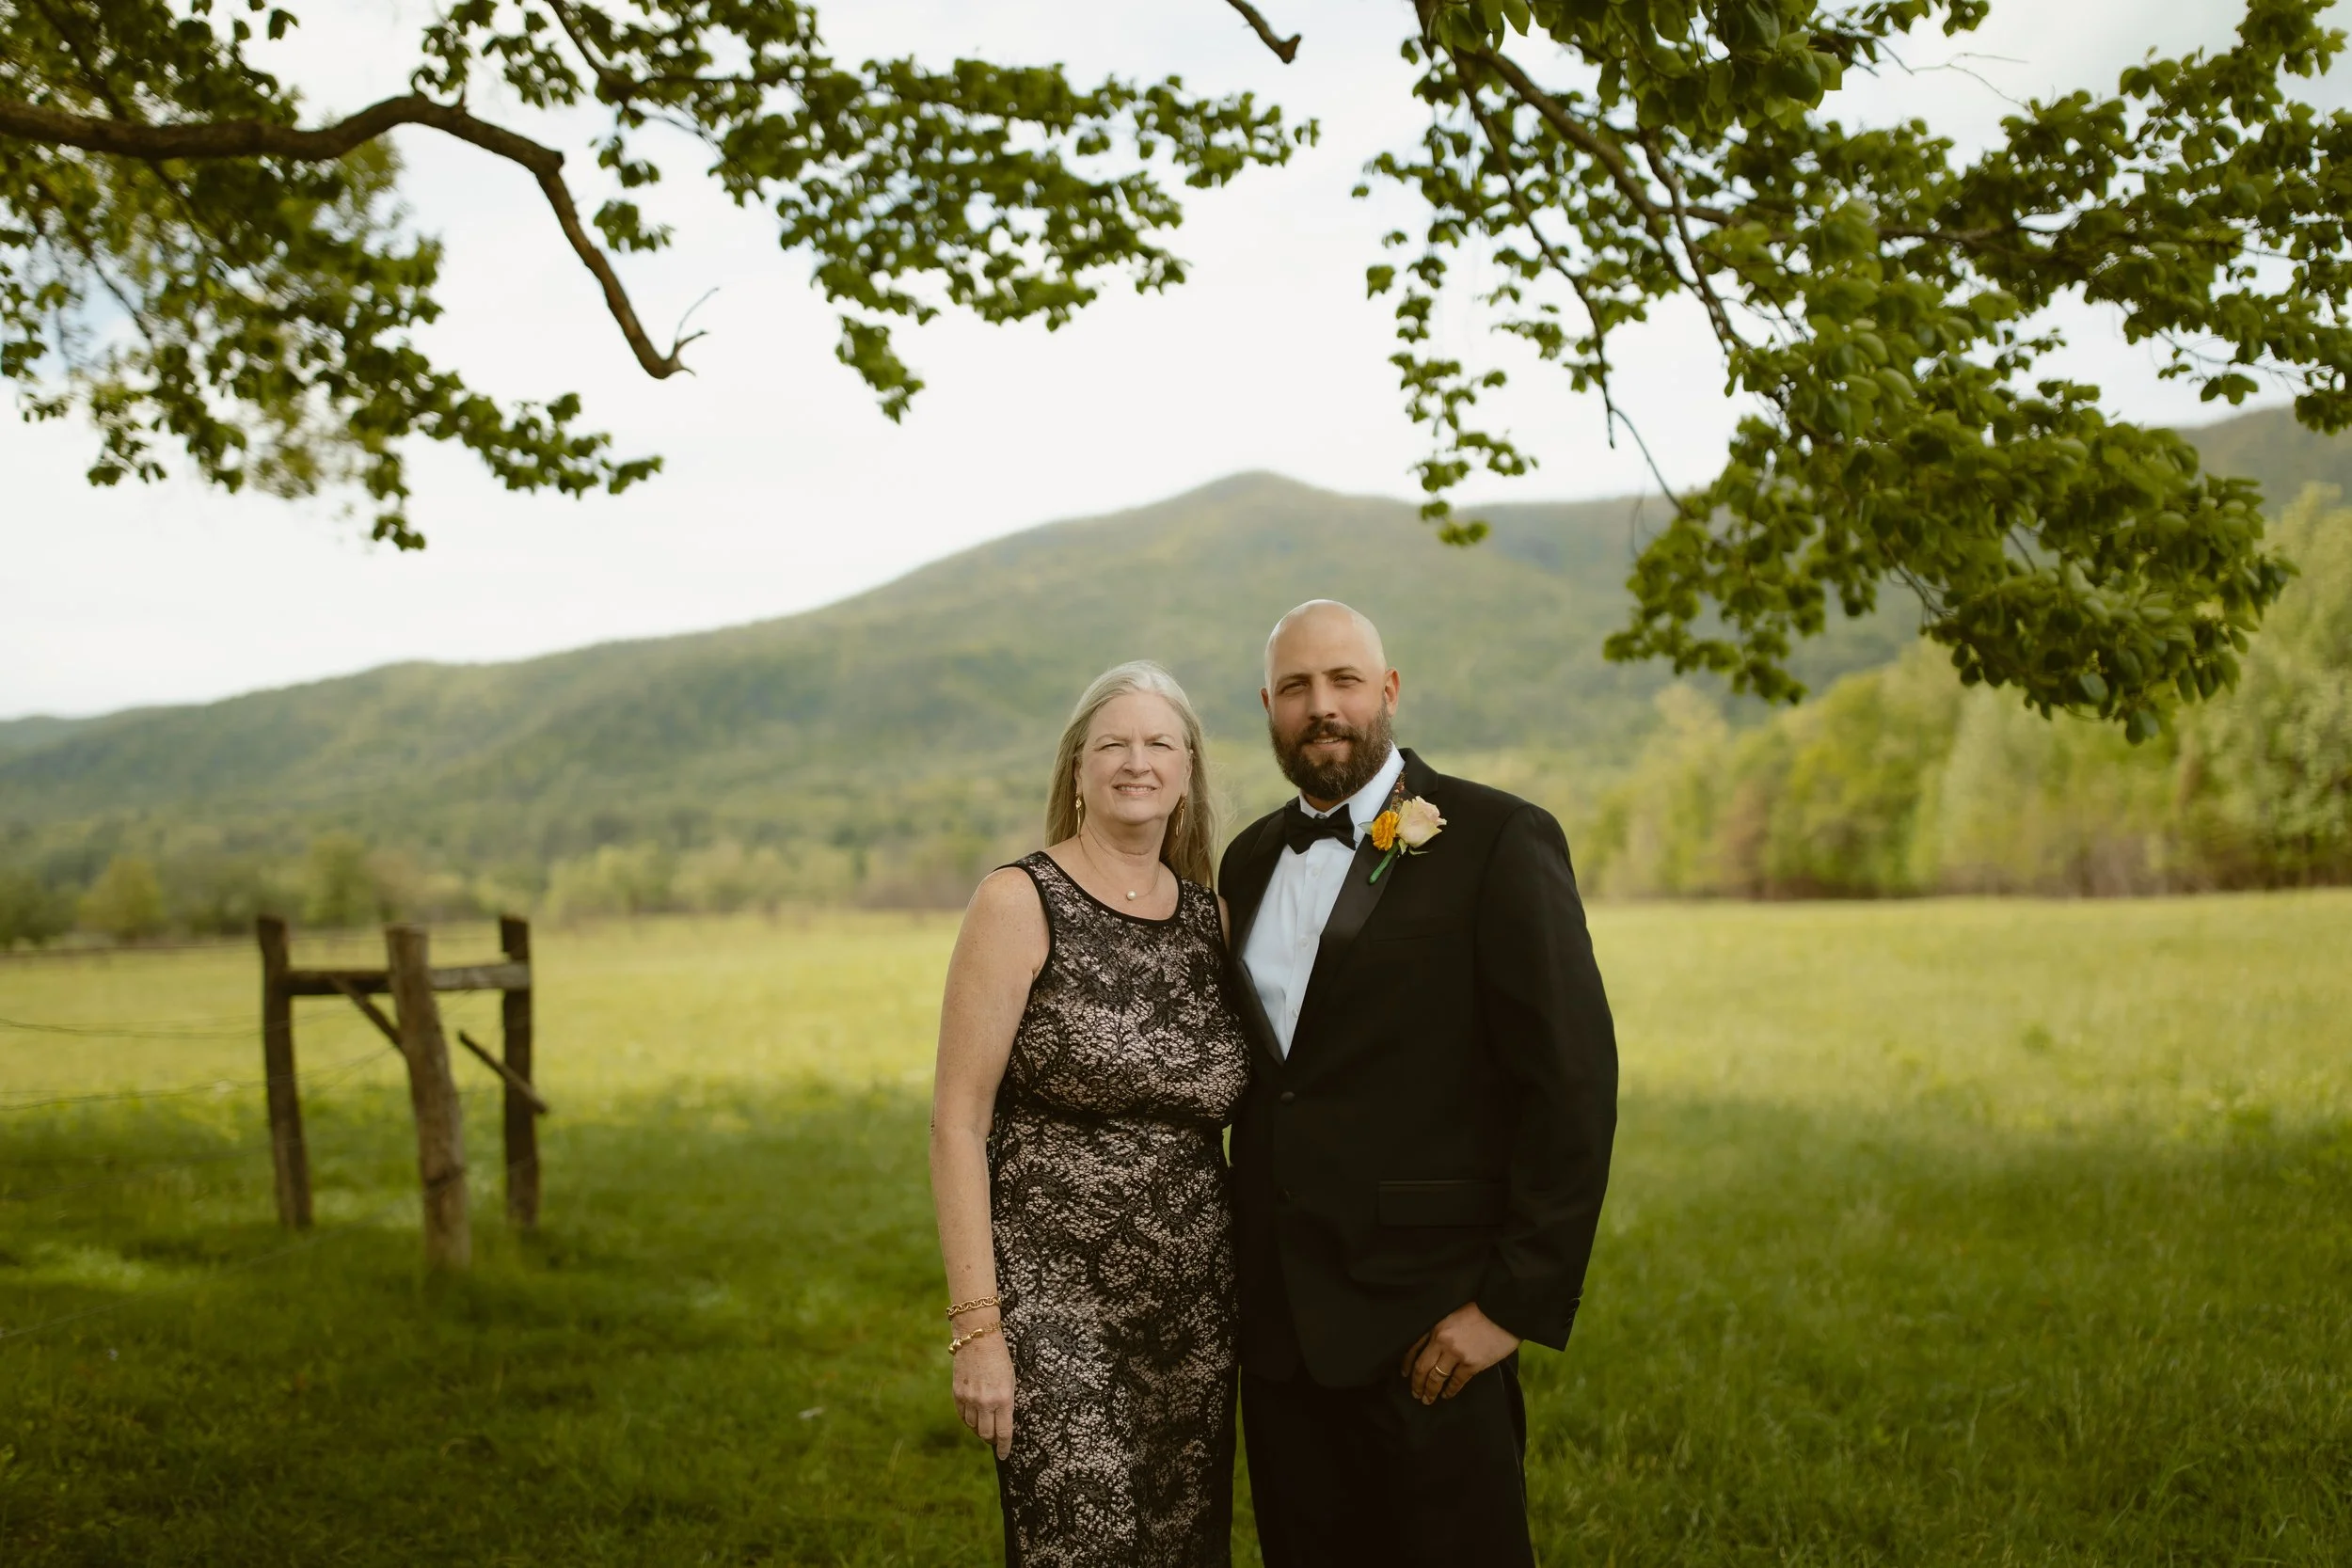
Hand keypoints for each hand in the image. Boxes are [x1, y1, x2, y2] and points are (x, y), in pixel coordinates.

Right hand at [952, 1325, 1015, 1457]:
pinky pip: (962, 1416)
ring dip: (979, 1429)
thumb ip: (1007, 1401)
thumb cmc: (999, 1357)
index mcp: (1003, 1399)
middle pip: (986, 1434)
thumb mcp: (1011, 1379)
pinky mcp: (957, 1393)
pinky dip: (968, 1420)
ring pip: (973, 1427)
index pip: (1003, 1432)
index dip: (1004, 1447)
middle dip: (991, 1439)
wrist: (977, 1337)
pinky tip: (973, 1417)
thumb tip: (1003, 1421)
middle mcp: (985, 1402)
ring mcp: (969, 1399)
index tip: (1003, 1456)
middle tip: (994, 1438)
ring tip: (984, 1425)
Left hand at [1400, 1302, 1519, 1404]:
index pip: (1414, 1348)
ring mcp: (1456, 1354)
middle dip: (1416, 1383)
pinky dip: (1450, 1390)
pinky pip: (1456, 1382)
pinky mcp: (1472, 1364)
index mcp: (1436, 1327)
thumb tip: (1434, 1346)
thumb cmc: (1481, 1310)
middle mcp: (1442, 1341)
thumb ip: (1442, 1329)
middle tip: (1414, 1393)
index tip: (1405, 1374)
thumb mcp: (1454, 1313)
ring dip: (1430, 1391)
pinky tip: (1447, 1395)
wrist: (1504, 1311)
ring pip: (1436, 1378)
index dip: (1407, 1363)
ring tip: (1427, 1399)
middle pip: (1422, 1367)